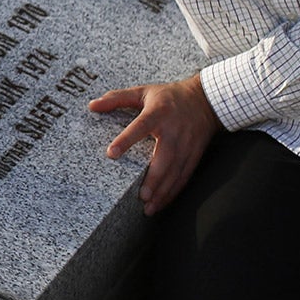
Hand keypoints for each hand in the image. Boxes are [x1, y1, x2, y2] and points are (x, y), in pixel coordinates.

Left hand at [87, 73, 219, 216]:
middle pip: (164, 157)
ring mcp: (187, 145)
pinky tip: (162, 202)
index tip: (111, 153)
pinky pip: (184, 176)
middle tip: (141, 196)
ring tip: (149, 207)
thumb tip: (92, 105)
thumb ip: (117, 98)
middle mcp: (174, 130)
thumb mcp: (143, 91)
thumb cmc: (169, 96)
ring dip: (163, 191)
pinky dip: (174, 191)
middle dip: (154, 178)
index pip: (140, 126)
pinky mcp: (195, 155)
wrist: (207, 101)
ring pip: (176, 171)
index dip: (126, 139)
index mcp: (159, 112)